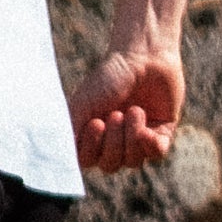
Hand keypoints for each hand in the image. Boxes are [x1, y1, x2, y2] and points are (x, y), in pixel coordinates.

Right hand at [71, 44, 188, 174]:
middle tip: (116, 113)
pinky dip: (150, 142)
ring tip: (134, 109)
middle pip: (111, 164)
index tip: (95, 123)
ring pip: (133, 161)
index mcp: (92, 134)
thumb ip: (69, 132)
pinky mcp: (162, 134)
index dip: (92, 149)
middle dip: (113, 141)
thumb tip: (59, 157)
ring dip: (132, 135)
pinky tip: (146, 119)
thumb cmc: (109, 77)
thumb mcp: (81, 104)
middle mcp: (114, 140)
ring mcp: (138, 139)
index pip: (88, 161)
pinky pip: (156, 154)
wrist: (144, 56)